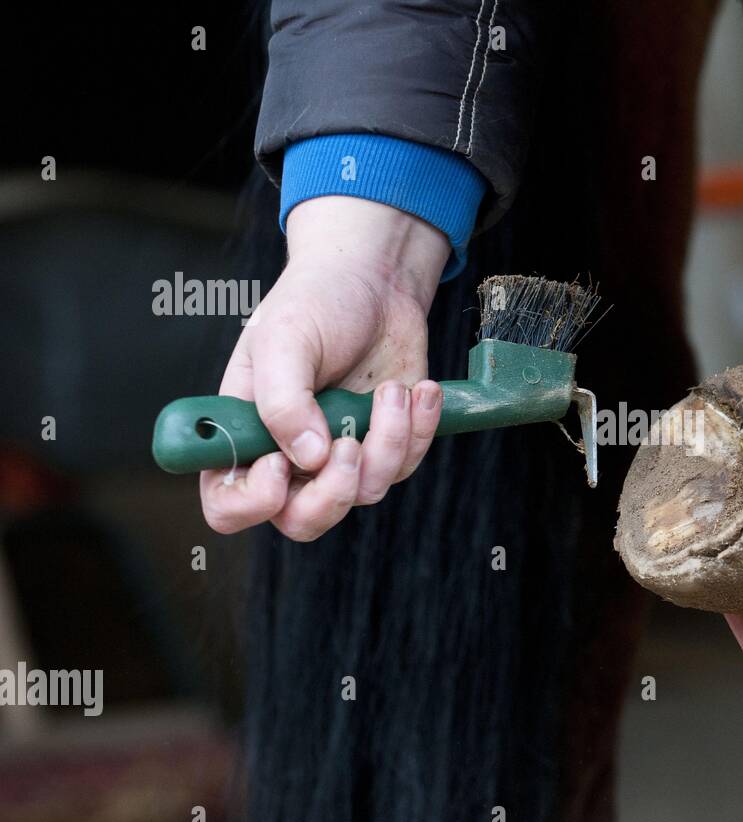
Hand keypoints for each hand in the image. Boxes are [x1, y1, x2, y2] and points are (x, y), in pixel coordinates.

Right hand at [200, 196, 450, 540]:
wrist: (375, 283)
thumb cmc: (314, 303)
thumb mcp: (284, 339)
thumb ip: (283, 401)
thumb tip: (308, 459)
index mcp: (244, 435)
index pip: (228, 504)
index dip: (253, 501)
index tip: (279, 464)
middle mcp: (290, 457)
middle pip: (303, 522)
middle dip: (332, 494)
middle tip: (348, 445)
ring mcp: (341, 456)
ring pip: (363, 493)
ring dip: (387, 443)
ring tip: (391, 391)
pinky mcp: (387, 446)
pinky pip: (405, 466)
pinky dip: (417, 431)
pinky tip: (419, 392)